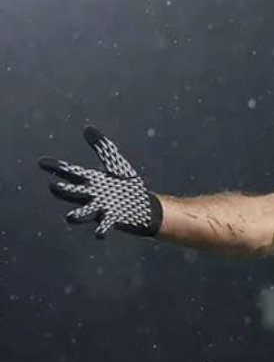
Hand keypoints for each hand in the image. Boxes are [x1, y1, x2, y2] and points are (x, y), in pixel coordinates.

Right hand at [38, 126, 161, 238]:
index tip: (41, 162)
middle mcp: (92, 195)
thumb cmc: (126, 187)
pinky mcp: (113, 219)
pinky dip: (102, 229)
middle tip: (53, 186)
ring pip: (84, 212)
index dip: (56, 168)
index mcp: (91, 181)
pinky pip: (104, 226)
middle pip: (72, 193)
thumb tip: (87, 128)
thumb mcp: (115, 164)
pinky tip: (99, 234)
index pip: (70, 172)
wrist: (143, 207)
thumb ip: (102, 147)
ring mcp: (101, 208)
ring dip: (78, 215)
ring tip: (70, 217)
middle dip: (63, 191)